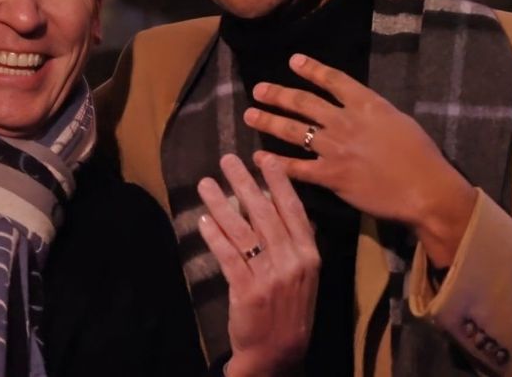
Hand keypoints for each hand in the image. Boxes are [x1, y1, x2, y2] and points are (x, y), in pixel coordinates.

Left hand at [197, 154, 319, 376]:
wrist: (279, 354)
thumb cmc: (291, 310)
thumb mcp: (307, 277)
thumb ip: (299, 244)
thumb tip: (291, 209)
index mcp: (309, 255)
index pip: (293, 210)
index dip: (278, 182)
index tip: (264, 158)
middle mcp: (292, 261)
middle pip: (265, 213)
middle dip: (244, 182)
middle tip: (227, 160)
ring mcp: (270, 276)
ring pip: (242, 230)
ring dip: (221, 203)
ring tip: (206, 183)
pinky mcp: (247, 291)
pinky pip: (228, 256)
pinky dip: (215, 236)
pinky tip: (203, 220)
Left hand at [244, 53, 476, 267]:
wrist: (425, 189)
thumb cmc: (421, 156)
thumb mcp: (399, 121)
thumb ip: (374, 112)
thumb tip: (358, 107)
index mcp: (366, 104)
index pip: (333, 80)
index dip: (311, 69)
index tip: (293, 61)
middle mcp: (345, 121)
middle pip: (304, 103)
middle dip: (278, 94)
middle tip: (258, 89)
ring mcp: (335, 148)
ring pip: (294, 131)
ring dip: (269, 121)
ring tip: (250, 115)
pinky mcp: (331, 175)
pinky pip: (296, 168)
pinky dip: (275, 163)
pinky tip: (260, 158)